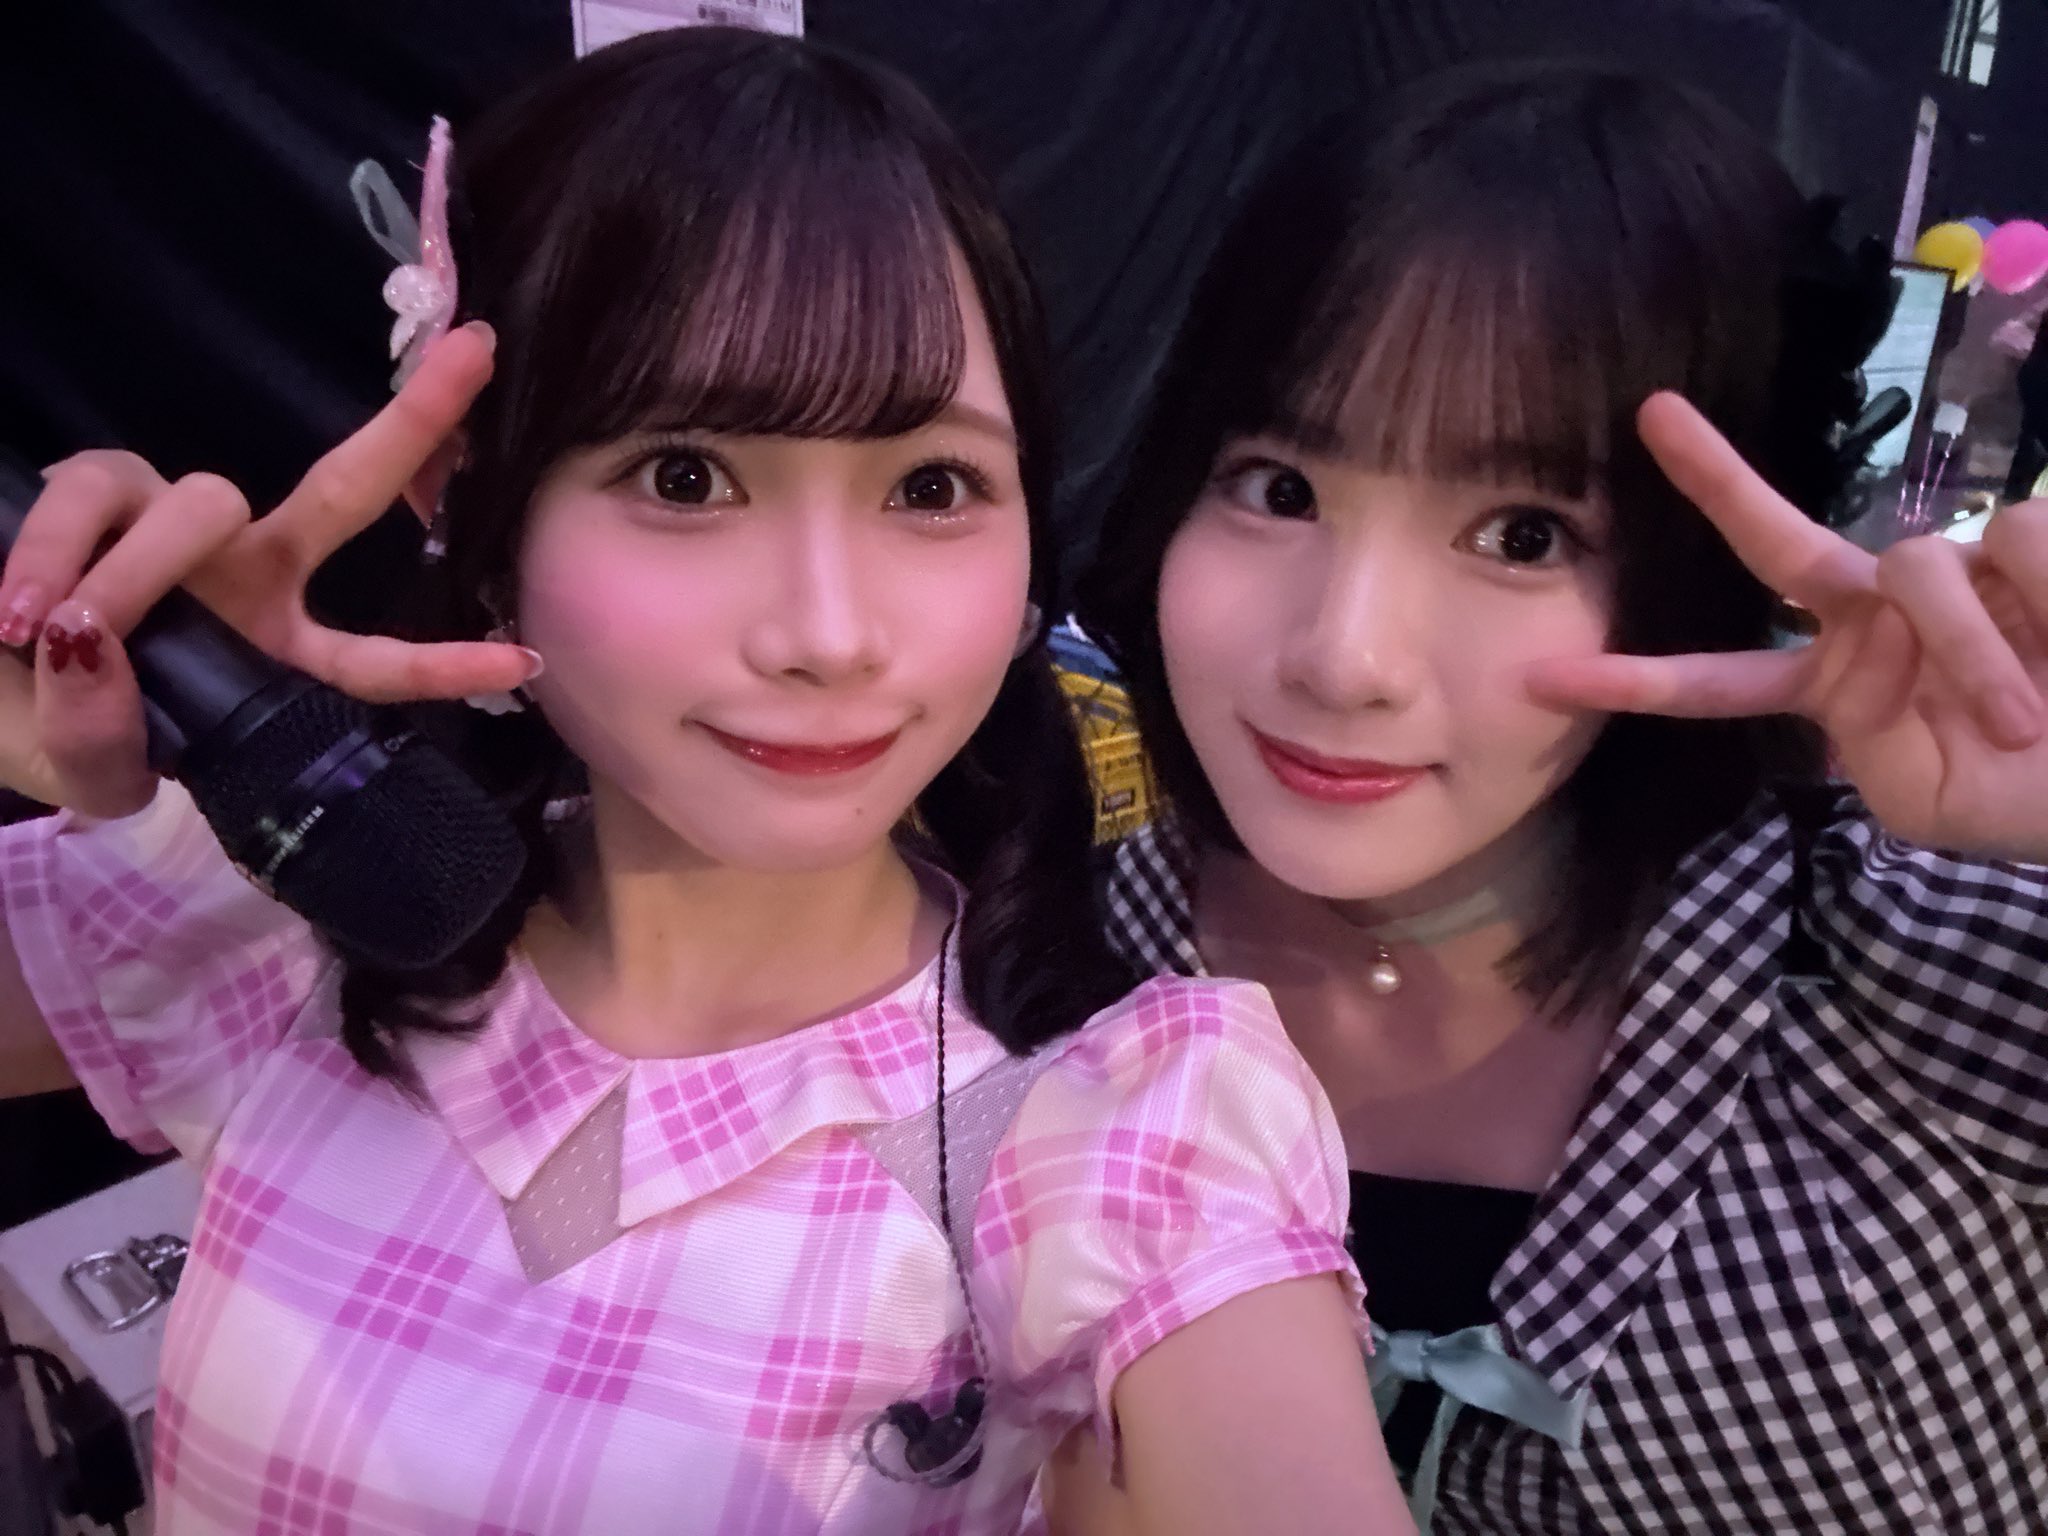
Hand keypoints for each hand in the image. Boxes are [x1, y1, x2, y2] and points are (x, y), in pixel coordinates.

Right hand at [0, 323, 537, 817]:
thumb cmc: (53, 722)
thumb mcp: (89, 771)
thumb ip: (101, 749)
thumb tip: (90, 661)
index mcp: (269, 644)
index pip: (370, 655)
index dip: (441, 665)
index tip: (526, 664)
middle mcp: (245, 569)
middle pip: (344, 491)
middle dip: (415, 423)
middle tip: (476, 355)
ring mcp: (177, 520)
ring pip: (200, 504)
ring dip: (134, 575)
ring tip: (63, 635)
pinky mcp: (96, 490)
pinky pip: (90, 500)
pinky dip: (55, 557)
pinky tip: (22, 613)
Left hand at [1528, 393, 2047, 862]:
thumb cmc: (2024, 795)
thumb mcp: (1924, 798)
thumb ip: (1869, 750)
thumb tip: (1881, 664)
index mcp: (1836, 679)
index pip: (1720, 679)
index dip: (1639, 680)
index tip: (1545, 677)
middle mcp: (1876, 612)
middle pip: (1776, 538)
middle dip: (1713, 477)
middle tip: (1652, 415)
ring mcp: (1947, 569)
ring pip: (1917, 567)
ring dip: (1974, 654)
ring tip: (2026, 722)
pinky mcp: (2023, 538)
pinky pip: (2015, 543)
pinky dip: (2044, 610)